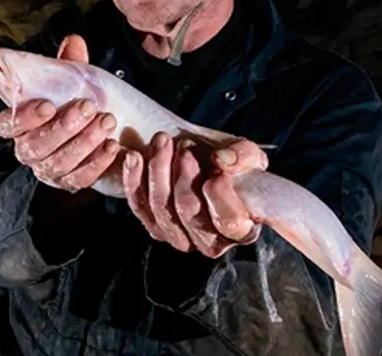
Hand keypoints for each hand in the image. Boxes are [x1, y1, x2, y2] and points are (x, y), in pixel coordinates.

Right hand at [0, 34, 120, 191]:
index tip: (48, 105)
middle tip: (89, 107)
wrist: (103, 128)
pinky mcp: (69, 183)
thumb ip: (69, 63)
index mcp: (19, 124)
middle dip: (63, 127)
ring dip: (84, 143)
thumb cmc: (78, 101)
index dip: (24, 118)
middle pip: (34, 146)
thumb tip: (74, 42)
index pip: (7, 125)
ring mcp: (48, 170)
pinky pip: (79, 180)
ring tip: (107, 121)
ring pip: (58, 163)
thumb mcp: (74, 80)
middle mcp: (28, 150)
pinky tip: (112, 146)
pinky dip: (96, 164)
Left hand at [123, 134, 267, 257]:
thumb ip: (243, 156)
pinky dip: (134, 180)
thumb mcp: (247, 155)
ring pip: (162, 208)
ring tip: (162, 141)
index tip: (216, 169)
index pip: (230, 222)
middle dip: (184, 175)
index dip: (220, 197)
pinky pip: (139, 207)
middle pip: (190, 212)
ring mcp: (180, 237)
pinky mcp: (156, 227)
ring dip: (159, 170)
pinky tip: (134, 157)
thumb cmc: (232, 163)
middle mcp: (211, 242)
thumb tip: (221, 161)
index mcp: (242, 230)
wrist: (203, 161)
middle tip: (185, 146)